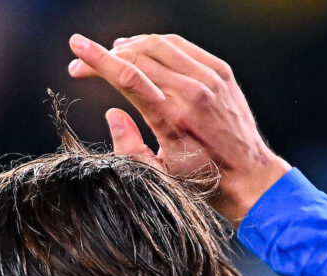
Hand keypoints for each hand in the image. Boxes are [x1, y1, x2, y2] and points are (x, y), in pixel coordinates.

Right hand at [67, 33, 290, 222]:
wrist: (250, 176)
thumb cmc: (202, 181)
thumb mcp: (157, 176)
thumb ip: (128, 147)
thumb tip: (112, 113)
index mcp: (172, 119)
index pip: (128, 77)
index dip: (98, 59)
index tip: (76, 47)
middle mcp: (192, 93)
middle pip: (138, 57)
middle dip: (105, 55)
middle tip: (83, 64)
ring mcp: (209, 79)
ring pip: (159, 45)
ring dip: (128, 45)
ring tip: (110, 53)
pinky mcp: (221, 72)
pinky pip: (181, 46)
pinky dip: (157, 43)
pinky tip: (142, 47)